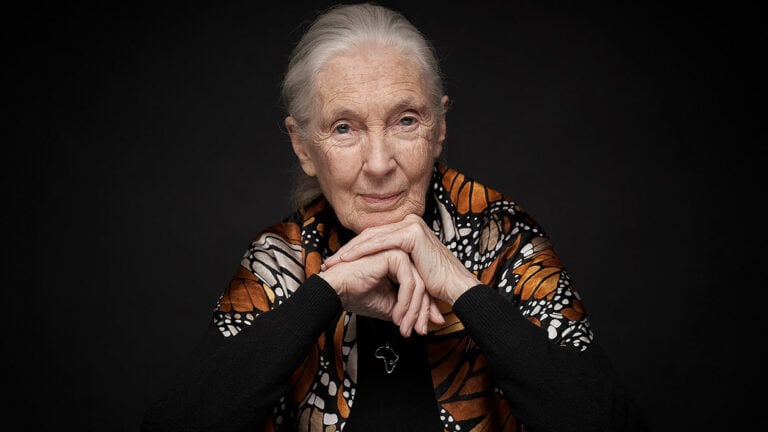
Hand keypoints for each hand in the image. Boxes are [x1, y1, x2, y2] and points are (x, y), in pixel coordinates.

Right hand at [318, 247, 442, 336]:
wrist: (335, 289)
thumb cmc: (355, 294)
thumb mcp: (389, 305)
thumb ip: (407, 307)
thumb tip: (427, 320)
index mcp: (400, 264)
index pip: (420, 287)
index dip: (424, 309)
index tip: (422, 328)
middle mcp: (402, 256)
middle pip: (422, 285)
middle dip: (422, 312)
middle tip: (419, 330)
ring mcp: (399, 252)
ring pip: (419, 285)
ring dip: (413, 310)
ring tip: (404, 326)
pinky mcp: (394, 255)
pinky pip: (409, 282)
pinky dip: (405, 302)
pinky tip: (397, 315)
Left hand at [322, 214, 479, 304]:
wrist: (454, 288)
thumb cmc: (435, 284)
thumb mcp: (408, 270)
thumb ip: (393, 263)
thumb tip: (374, 269)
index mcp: (408, 228)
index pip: (374, 237)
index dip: (354, 250)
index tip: (338, 263)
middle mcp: (410, 222)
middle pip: (370, 235)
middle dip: (348, 250)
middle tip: (330, 262)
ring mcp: (411, 225)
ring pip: (372, 237)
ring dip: (351, 251)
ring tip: (335, 262)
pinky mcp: (412, 233)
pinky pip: (381, 243)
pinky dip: (363, 251)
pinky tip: (349, 259)